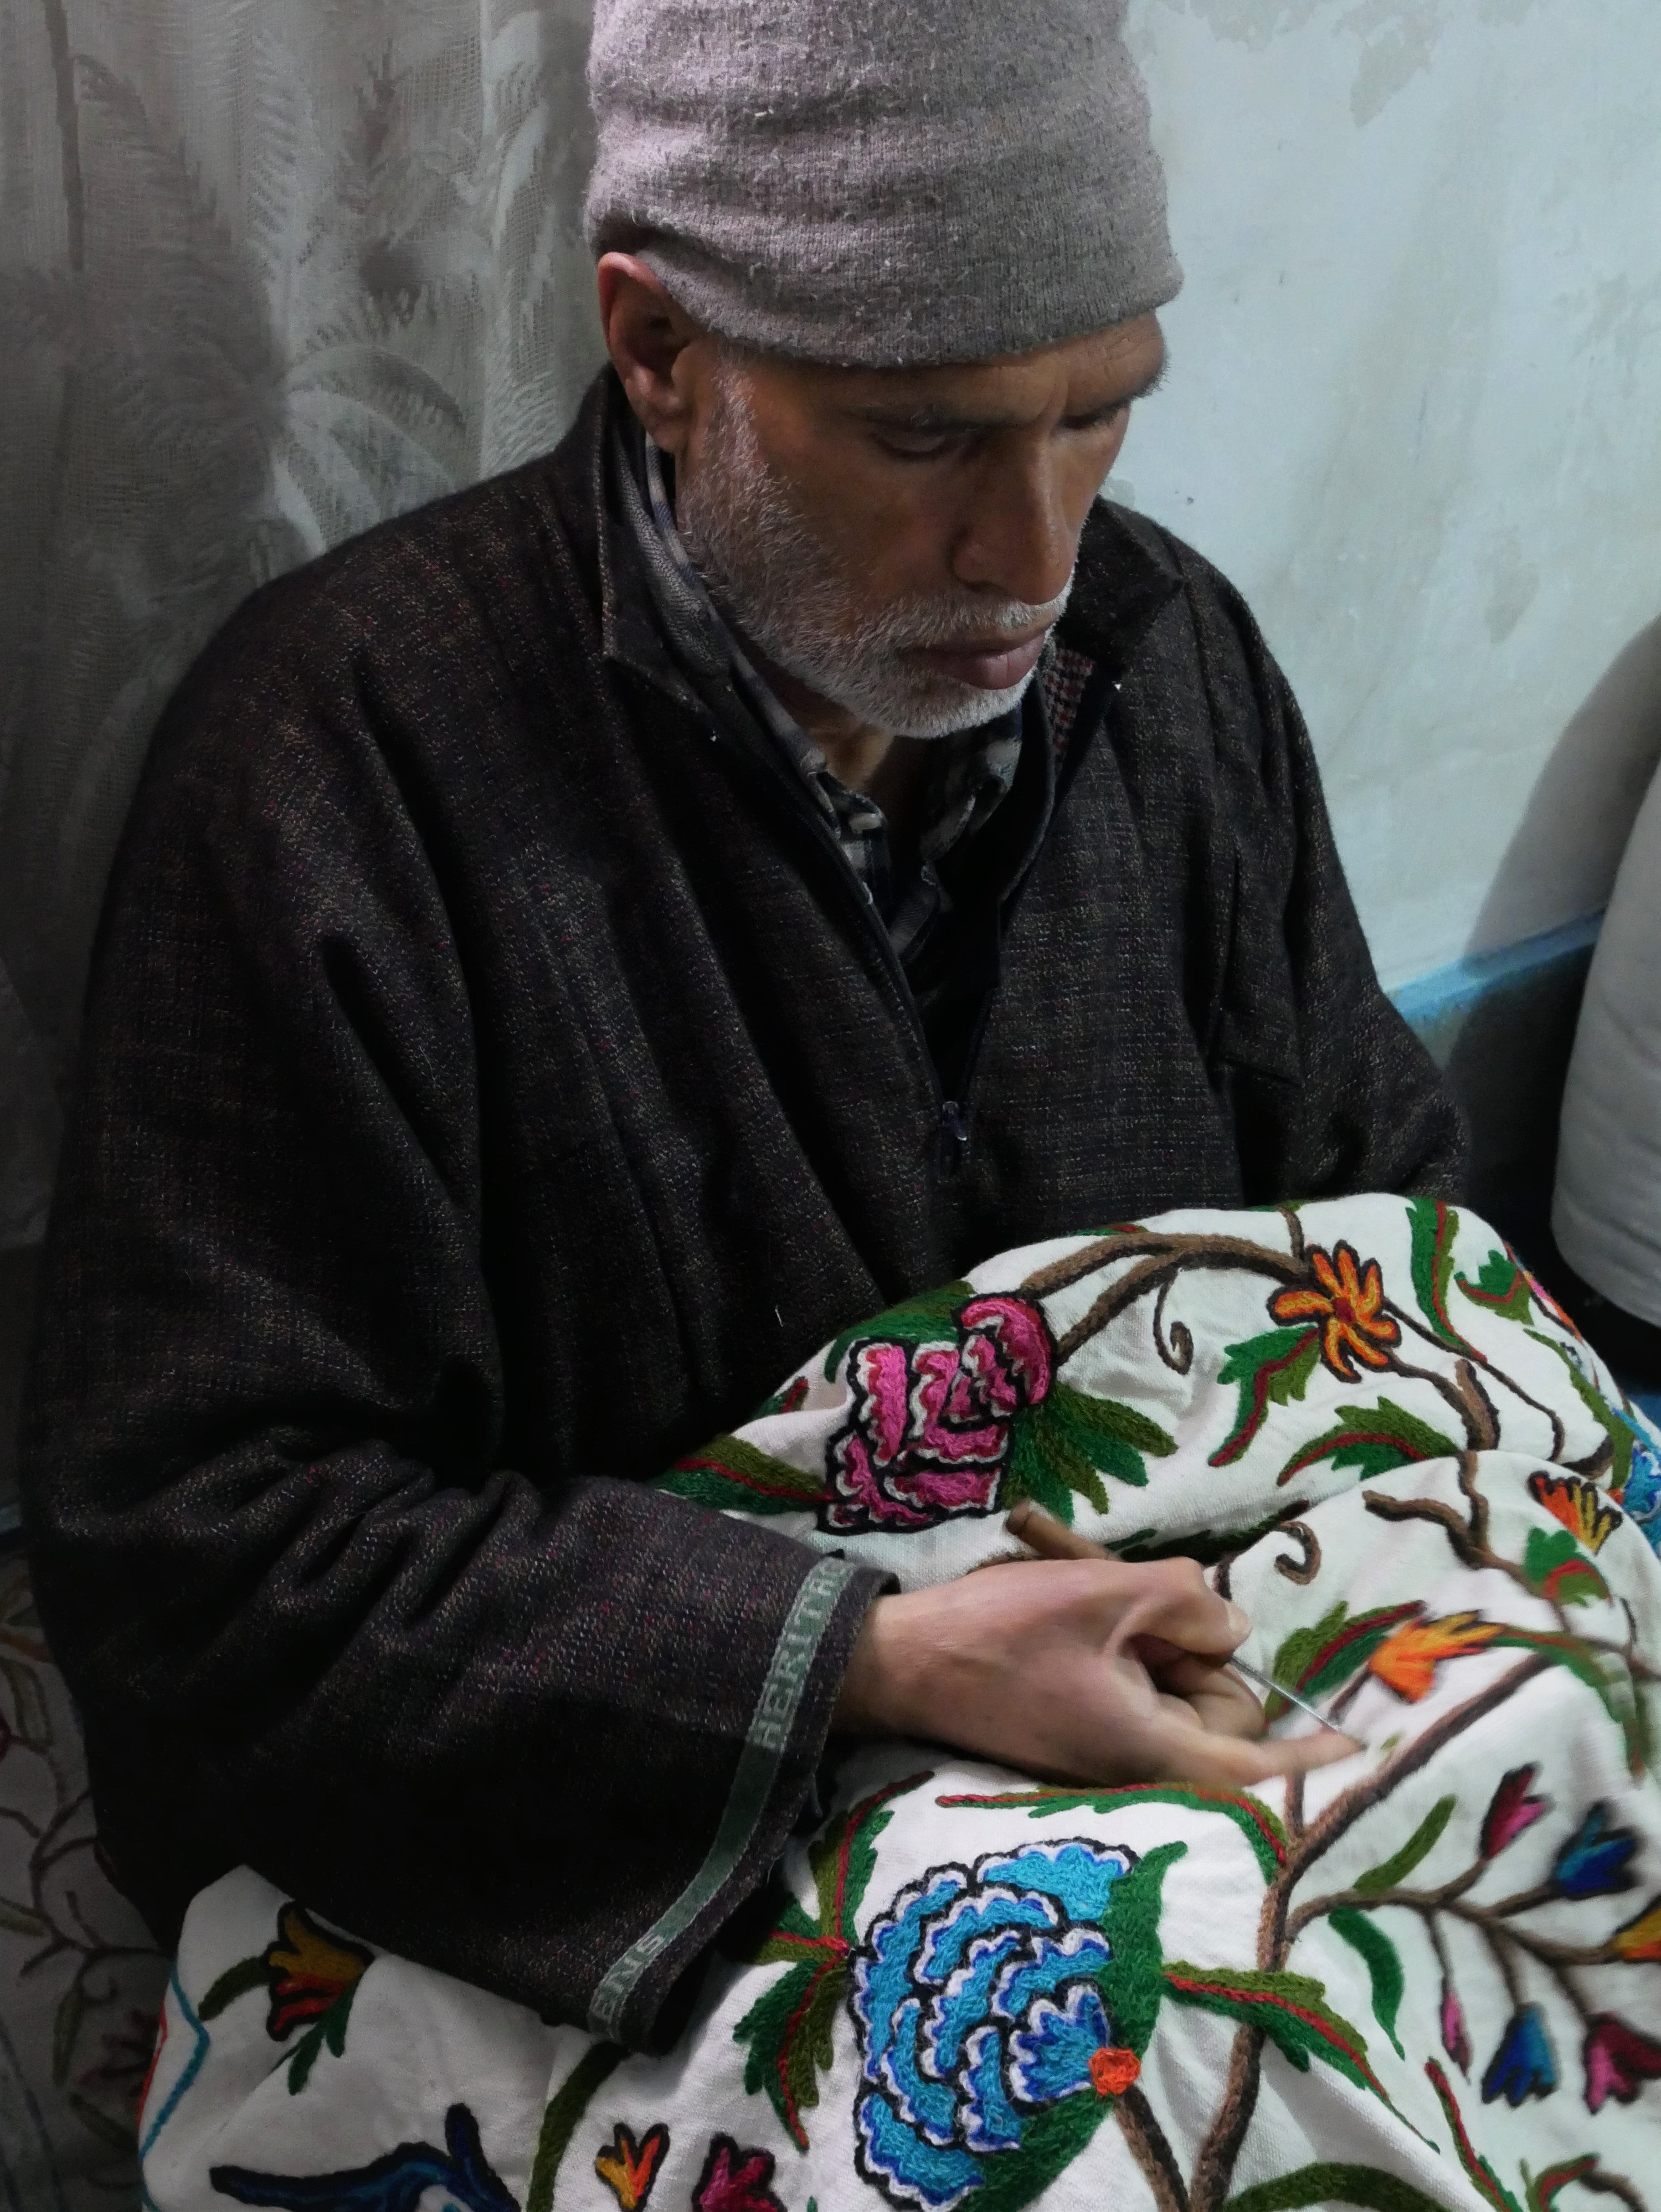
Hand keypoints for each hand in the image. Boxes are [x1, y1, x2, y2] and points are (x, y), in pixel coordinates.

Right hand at [833, 1508, 1355, 1787]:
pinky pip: (1126, 1683)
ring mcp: (1101, 1749)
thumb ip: (1185, 1602)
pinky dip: (1114, 1638)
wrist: (896, 1663)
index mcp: (1150, 1744)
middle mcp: (1133, 1761)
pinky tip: (1064, 1591)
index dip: (1314, 1756)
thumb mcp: (1101, 1594)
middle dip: (1188, 1645)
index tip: (1367, 1748)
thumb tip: (1232, 1627)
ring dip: (1140, 1627)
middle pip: (1212, 1706)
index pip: (1258, 1766)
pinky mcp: (1074, 1731)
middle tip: (1129, 1599)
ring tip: (1080, 1578)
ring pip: (1166, 1685)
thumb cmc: (997, 1633)